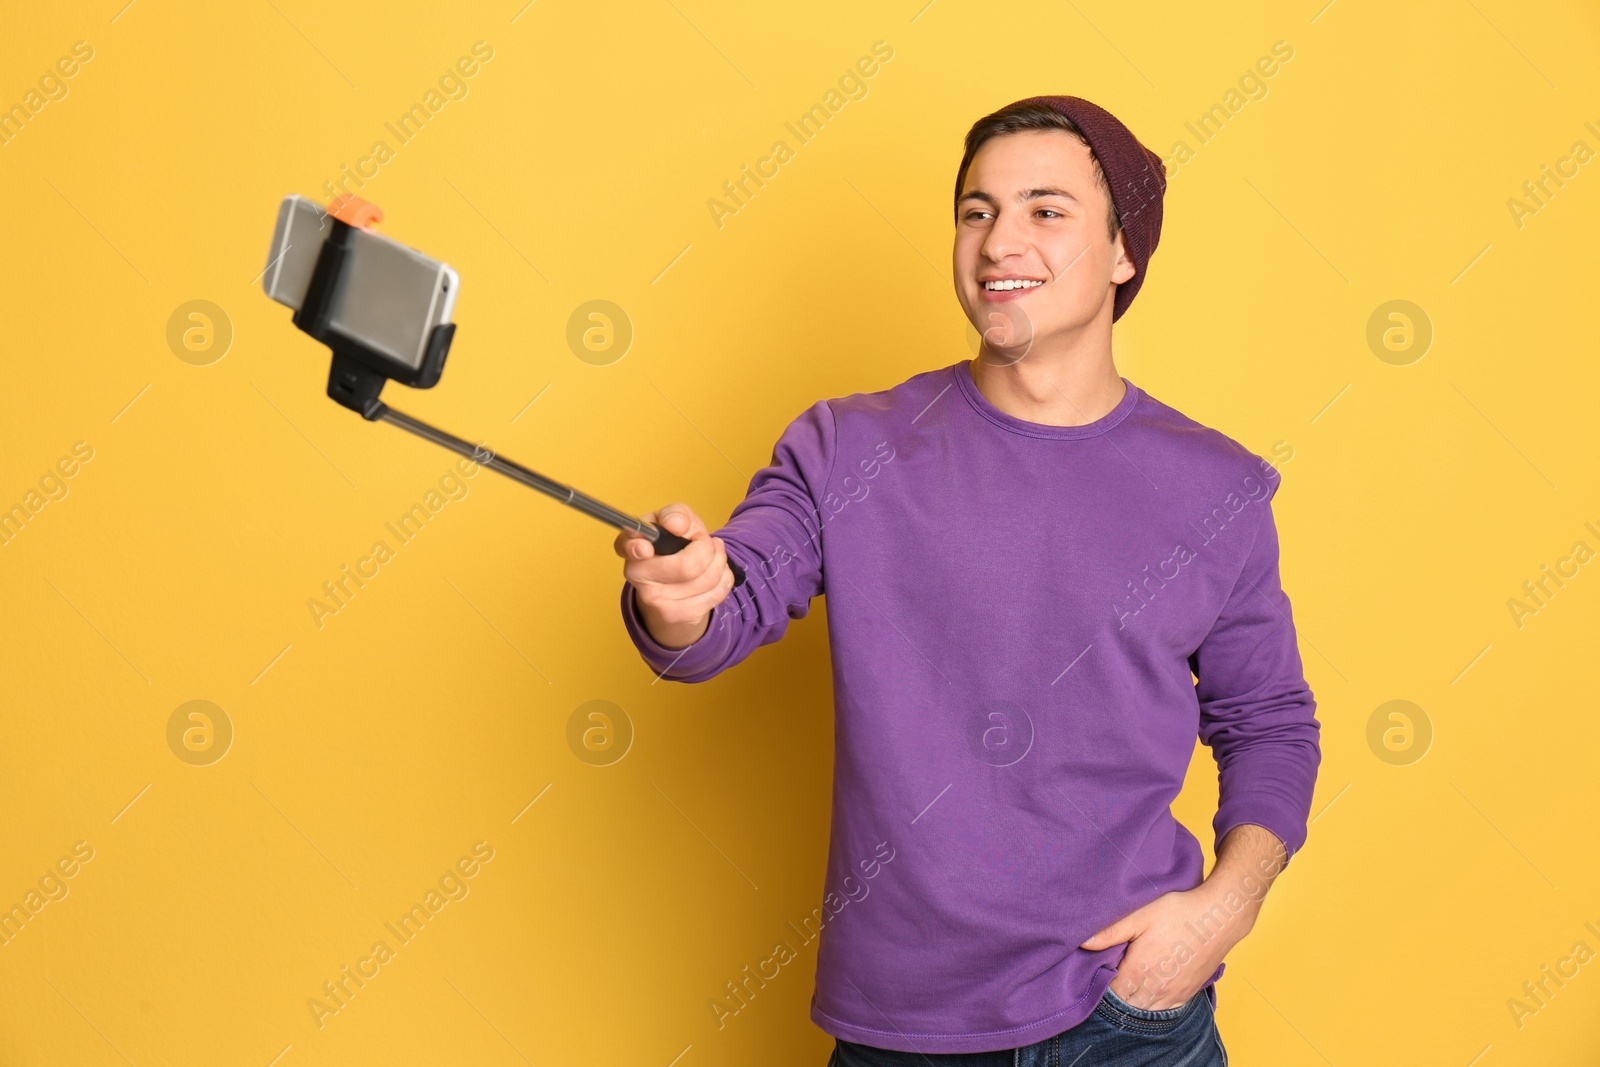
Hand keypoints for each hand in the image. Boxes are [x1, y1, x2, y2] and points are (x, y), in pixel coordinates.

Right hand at [613, 503, 734, 649]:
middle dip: (707, 548)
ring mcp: (655, 600)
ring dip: (719, 561)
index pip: (628, 547)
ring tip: (713, 554)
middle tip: (705, 542)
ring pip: (708, 579)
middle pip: (687, 566)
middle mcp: (637, 574)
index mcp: (632, 545)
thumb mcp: (675, 520)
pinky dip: (724, 577)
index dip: (637, 549)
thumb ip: (675, 515)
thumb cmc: (674, 543)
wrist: (675, 584)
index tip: (646, 548)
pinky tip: (715, 571)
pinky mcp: (676, 615)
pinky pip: (717, 593)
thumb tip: (676, 525)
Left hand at [1080, 884, 1255, 1010]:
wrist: (1220, 918)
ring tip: (1130, 983)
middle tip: (1114, 976)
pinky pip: (1166, 1010)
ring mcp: (1173, 995)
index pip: (1110, 994)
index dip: (1102, 985)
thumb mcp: (1140, 916)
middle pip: (1127, 1005)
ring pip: (1146, 1011)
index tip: (1100, 971)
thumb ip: (1110, 932)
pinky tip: (1150, 990)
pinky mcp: (1188, 994)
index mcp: (1138, 972)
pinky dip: (1154, 1005)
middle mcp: (1155, 990)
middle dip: (1117, 996)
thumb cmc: (1179, 913)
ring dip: (1136, 1002)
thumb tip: (1083, 942)